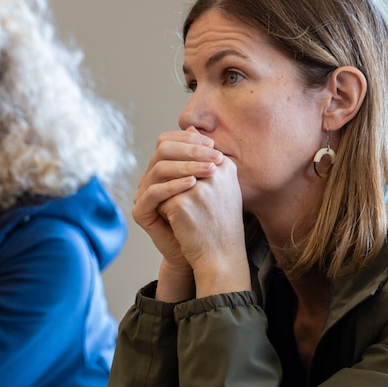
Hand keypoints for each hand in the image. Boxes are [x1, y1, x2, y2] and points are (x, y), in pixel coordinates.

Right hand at [134, 129, 221, 265]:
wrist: (203, 251)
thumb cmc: (209, 216)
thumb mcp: (210, 182)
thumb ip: (205, 159)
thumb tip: (205, 132)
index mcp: (162, 168)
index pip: (168, 142)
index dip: (189, 141)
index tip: (213, 146)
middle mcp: (149, 178)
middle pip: (161, 151)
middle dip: (190, 151)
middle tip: (214, 156)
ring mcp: (142, 194)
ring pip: (158, 169)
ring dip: (186, 166)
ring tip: (209, 170)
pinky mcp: (140, 212)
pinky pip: (153, 193)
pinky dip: (173, 185)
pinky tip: (193, 184)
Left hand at [158, 154, 251, 295]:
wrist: (221, 257)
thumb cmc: (220, 223)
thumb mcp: (221, 186)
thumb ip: (206, 159)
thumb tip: (190, 129)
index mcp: (225, 166)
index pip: (193, 150)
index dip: (181, 165)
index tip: (185, 185)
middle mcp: (214, 173)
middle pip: (176, 161)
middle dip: (170, 177)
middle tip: (176, 198)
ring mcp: (198, 187)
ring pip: (166, 180)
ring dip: (168, 195)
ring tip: (181, 212)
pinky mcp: (182, 203)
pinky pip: (161, 198)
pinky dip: (165, 211)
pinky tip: (180, 225)